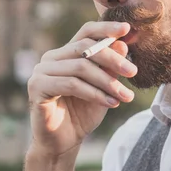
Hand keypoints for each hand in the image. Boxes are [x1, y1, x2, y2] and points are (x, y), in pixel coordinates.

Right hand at [27, 21, 137, 158]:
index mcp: (66, 53)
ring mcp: (41, 71)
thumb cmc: (83, 112)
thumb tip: (123, 42)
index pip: (86, 32)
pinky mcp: (37, 87)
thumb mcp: (104, 87)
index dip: (106, 28)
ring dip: (108, 82)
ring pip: (81, 67)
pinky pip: (71, 85)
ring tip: (126, 96)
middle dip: (113, 59)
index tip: (127, 29)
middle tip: (133, 71)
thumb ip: (110, 67)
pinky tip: (111, 103)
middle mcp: (51, 58)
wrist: (64, 141)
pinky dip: (95, 93)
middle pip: (85, 48)